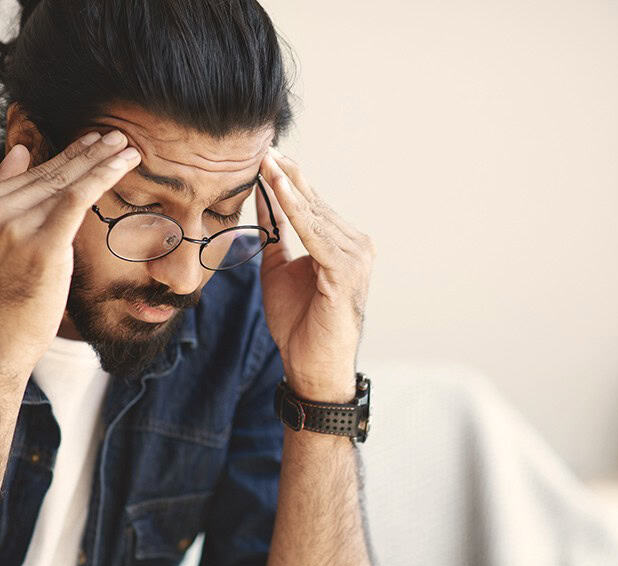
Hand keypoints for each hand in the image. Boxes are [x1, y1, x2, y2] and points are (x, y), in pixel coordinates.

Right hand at [0, 130, 140, 382]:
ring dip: (101, 160)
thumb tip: (21, 151)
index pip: (32, 173)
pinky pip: (78, 197)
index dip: (66, 155)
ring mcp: (14, 224)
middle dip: (87, 152)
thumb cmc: (1, 299)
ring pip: (67, 181)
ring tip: (126, 146)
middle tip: (115, 135)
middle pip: (51, 173)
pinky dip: (103, 176)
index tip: (92, 141)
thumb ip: (3, 196)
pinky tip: (124, 163)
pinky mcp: (42, 243)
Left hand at [256, 148, 375, 400]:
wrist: (312, 367)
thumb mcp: (278, 269)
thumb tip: (261, 200)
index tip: (264, 154)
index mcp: (342, 244)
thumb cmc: (299, 324)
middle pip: (314, 202)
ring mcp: (355, 256)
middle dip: (287, 174)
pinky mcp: (345, 270)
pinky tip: (277, 188)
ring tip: (266, 160)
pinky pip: (314, 232)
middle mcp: (356, 245)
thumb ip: (274, 235)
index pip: (312, 204)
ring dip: (288, 186)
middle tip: (263, 145)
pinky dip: (294, 209)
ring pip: (314, 213)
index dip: (287, 180)